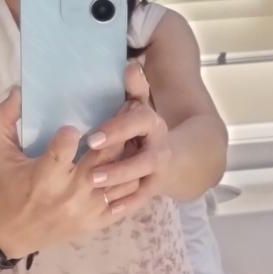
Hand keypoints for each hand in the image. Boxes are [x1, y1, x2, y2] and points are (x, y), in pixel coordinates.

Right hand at [0, 89, 131, 257]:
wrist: (10, 235)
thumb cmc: (4, 187)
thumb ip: (3, 117)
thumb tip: (18, 89)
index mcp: (43, 177)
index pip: (64, 149)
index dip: (70, 134)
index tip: (75, 123)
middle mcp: (69, 194)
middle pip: (104, 158)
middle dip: (117, 132)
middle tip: (127, 108)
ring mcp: (87, 210)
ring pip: (122, 178)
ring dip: (130, 155)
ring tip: (135, 133)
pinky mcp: (97, 222)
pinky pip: (125, 200)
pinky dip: (133, 181)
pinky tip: (134, 162)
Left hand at [85, 60, 171, 212]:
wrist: (181, 159)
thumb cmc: (148, 130)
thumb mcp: (143, 108)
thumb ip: (136, 89)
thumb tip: (130, 64)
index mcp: (153, 125)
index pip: (139, 123)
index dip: (117, 129)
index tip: (92, 137)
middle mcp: (159, 150)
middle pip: (143, 159)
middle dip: (118, 165)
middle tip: (91, 171)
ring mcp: (157, 174)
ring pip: (140, 182)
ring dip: (119, 185)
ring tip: (95, 186)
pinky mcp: (152, 190)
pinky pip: (139, 200)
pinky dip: (125, 205)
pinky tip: (107, 209)